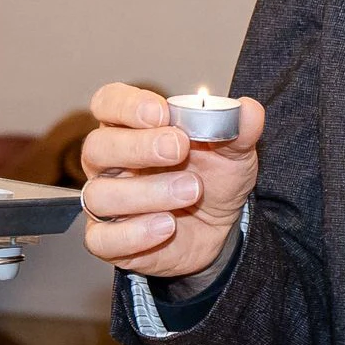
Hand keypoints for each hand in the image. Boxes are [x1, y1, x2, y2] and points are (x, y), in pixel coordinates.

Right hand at [77, 81, 260, 280]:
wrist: (219, 230)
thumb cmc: (212, 179)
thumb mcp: (233, 152)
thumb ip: (238, 129)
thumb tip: (247, 110)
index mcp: (130, 128)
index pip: (107, 103)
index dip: (127, 105)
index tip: (161, 112)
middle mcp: (110, 163)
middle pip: (97, 147)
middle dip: (138, 147)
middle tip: (178, 148)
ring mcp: (105, 203)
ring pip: (100, 195)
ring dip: (147, 192)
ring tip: (191, 191)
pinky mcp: (108, 240)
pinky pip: (103, 239)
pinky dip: (135, 233)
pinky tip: (168, 226)